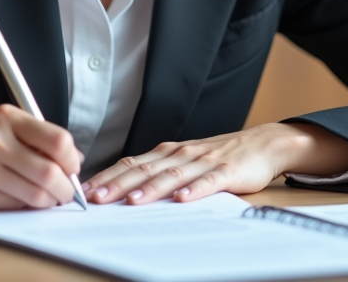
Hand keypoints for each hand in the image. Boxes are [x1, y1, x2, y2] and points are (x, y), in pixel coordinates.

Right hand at [0, 104, 81, 209]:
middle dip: (65, 189)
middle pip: (50, 172)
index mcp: (6, 117)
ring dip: (48, 202)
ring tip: (46, 198)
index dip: (71, 160)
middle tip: (65, 193)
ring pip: (34, 194)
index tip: (72, 169)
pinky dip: (25, 207)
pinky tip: (20, 200)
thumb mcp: (4, 128)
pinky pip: (13, 206)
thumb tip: (75, 161)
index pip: (57, 139)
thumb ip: (38, 139)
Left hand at [84, 122, 347, 204]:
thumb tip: (122, 189)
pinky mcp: (226, 172)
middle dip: (118, 184)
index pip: (131, 164)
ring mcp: (203, 162)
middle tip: (96, 198)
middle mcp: (181, 154)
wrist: (261, 144)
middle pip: (145, 170)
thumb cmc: (218, 157)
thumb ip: (157, 173)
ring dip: (150, 189)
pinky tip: (182, 199)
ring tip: (132, 201)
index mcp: (168, 153)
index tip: (86, 190)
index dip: (108, 176)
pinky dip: (194, 190)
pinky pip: (208, 182)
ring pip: (171, 176)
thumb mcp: (184, 162)